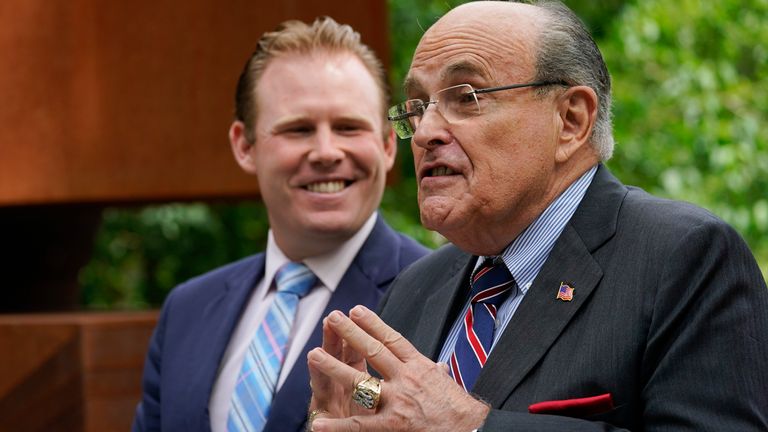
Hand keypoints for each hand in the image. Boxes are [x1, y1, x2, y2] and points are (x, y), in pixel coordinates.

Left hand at [307, 306, 489, 431]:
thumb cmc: (460, 411)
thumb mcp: (448, 384)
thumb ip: (437, 373)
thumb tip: (439, 366)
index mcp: (420, 367)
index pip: (393, 340)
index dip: (373, 324)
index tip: (356, 309)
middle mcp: (407, 379)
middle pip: (374, 351)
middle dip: (351, 333)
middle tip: (333, 316)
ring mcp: (398, 402)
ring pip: (360, 381)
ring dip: (334, 367)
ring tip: (314, 353)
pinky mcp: (392, 426)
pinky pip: (359, 425)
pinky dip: (338, 427)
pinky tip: (318, 423)